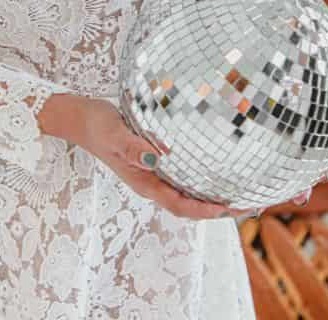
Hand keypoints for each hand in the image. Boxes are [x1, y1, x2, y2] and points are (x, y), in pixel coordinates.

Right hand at [37, 94, 233, 220]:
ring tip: (239, 193)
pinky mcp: (152, 162)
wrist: (79, 118)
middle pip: (189, 205)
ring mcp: (152, 174)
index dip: (205, 210)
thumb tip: (156, 159)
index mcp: (143, 183)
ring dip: (212, 197)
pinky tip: (213, 171)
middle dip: (218, 209)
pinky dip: (200, 180)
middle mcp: (151, 183)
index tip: (229, 208)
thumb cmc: (96, 125)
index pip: (180, 206)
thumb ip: (132, 147)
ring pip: (187, 194)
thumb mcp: (113, 134)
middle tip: (249, 206)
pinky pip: (181, 178)